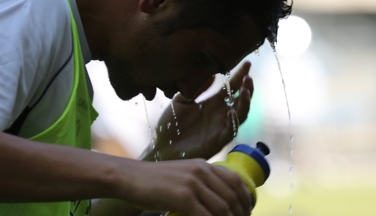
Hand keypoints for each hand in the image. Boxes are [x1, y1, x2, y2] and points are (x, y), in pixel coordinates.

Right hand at [118, 158, 251, 215]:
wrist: (130, 177)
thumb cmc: (153, 181)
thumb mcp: (182, 175)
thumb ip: (199, 183)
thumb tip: (216, 201)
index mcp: (203, 165)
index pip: (235, 181)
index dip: (245, 201)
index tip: (245, 214)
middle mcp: (201, 171)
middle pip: (232, 197)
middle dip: (240, 215)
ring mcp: (192, 183)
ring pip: (222, 208)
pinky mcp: (183, 197)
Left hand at [145, 61, 253, 161]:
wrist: (161, 148)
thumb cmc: (170, 126)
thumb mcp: (180, 101)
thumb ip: (196, 89)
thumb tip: (212, 74)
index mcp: (212, 103)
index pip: (230, 87)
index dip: (239, 75)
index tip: (247, 63)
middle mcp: (220, 114)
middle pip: (240, 99)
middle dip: (247, 88)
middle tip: (248, 76)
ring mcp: (220, 127)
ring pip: (240, 114)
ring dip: (245, 102)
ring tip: (245, 90)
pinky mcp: (217, 141)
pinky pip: (230, 131)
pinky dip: (233, 121)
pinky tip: (231, 111)